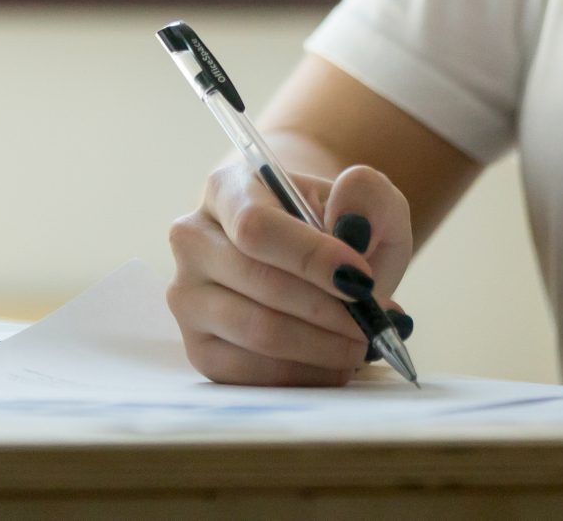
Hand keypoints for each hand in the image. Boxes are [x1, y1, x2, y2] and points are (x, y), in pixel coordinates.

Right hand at [165, 158, 414, 384]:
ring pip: (256, 331)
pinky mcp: (199, 349)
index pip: (255, 226)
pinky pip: (251, 373)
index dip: (310, 256)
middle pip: (257, 282)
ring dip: (322, 345)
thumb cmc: (335, 227)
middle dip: (328, 309)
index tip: (362, 279)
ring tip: (362, 342)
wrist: (309, 260)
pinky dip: (304, 373)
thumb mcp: (365, 200)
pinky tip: (335, 361)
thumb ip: (368, 195)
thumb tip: (350, 221)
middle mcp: (193, 241)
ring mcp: (189, 298)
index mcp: (225, 190)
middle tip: (373, 322)